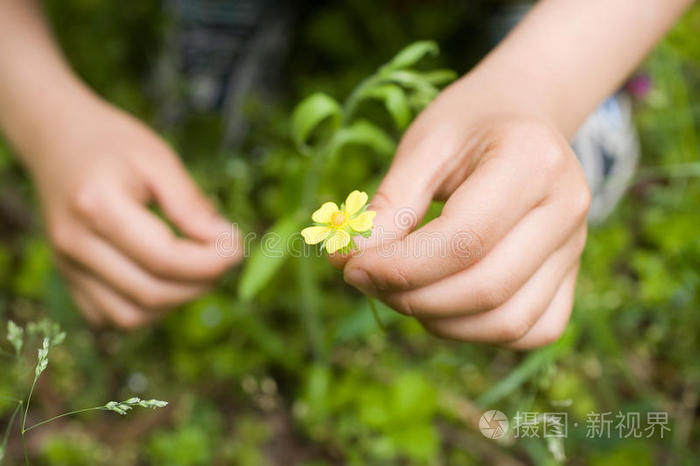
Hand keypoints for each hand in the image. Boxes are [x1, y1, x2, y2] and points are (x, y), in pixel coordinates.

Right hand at [27, 99, 240, 327]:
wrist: (56, 138)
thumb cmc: (112, 142)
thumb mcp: (158, 157)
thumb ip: (190, 203)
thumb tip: (224, 242)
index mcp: (97, 206)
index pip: (164, 258)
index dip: (211, 261)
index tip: (237, 243)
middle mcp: (74, 244)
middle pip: (151, 293)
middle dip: (201, 282)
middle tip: (225, 254)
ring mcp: (65, 266)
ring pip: (131, 317)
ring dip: (176, 301)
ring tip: (197, 266)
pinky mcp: (67, 278)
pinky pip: (111, 317)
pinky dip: (147, 309)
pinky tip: (166, 278)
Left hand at [333, 78, 590, 348]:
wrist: (523, 115)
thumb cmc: (468, 125)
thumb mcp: (422, 148)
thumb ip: (389, 208)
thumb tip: (347, 264)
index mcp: (532, 162)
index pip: (463, 241)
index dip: (400, 268)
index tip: (351, 267)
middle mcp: (567, 209)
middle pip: (486, 289)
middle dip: (412, 299)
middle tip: (367, 281)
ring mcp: (576, 246)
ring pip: (509, 323)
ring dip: (440, 323)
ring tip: (400, 291)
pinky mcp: (572, 275)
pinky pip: (531, 330)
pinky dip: (478, 332)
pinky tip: (442, 304)